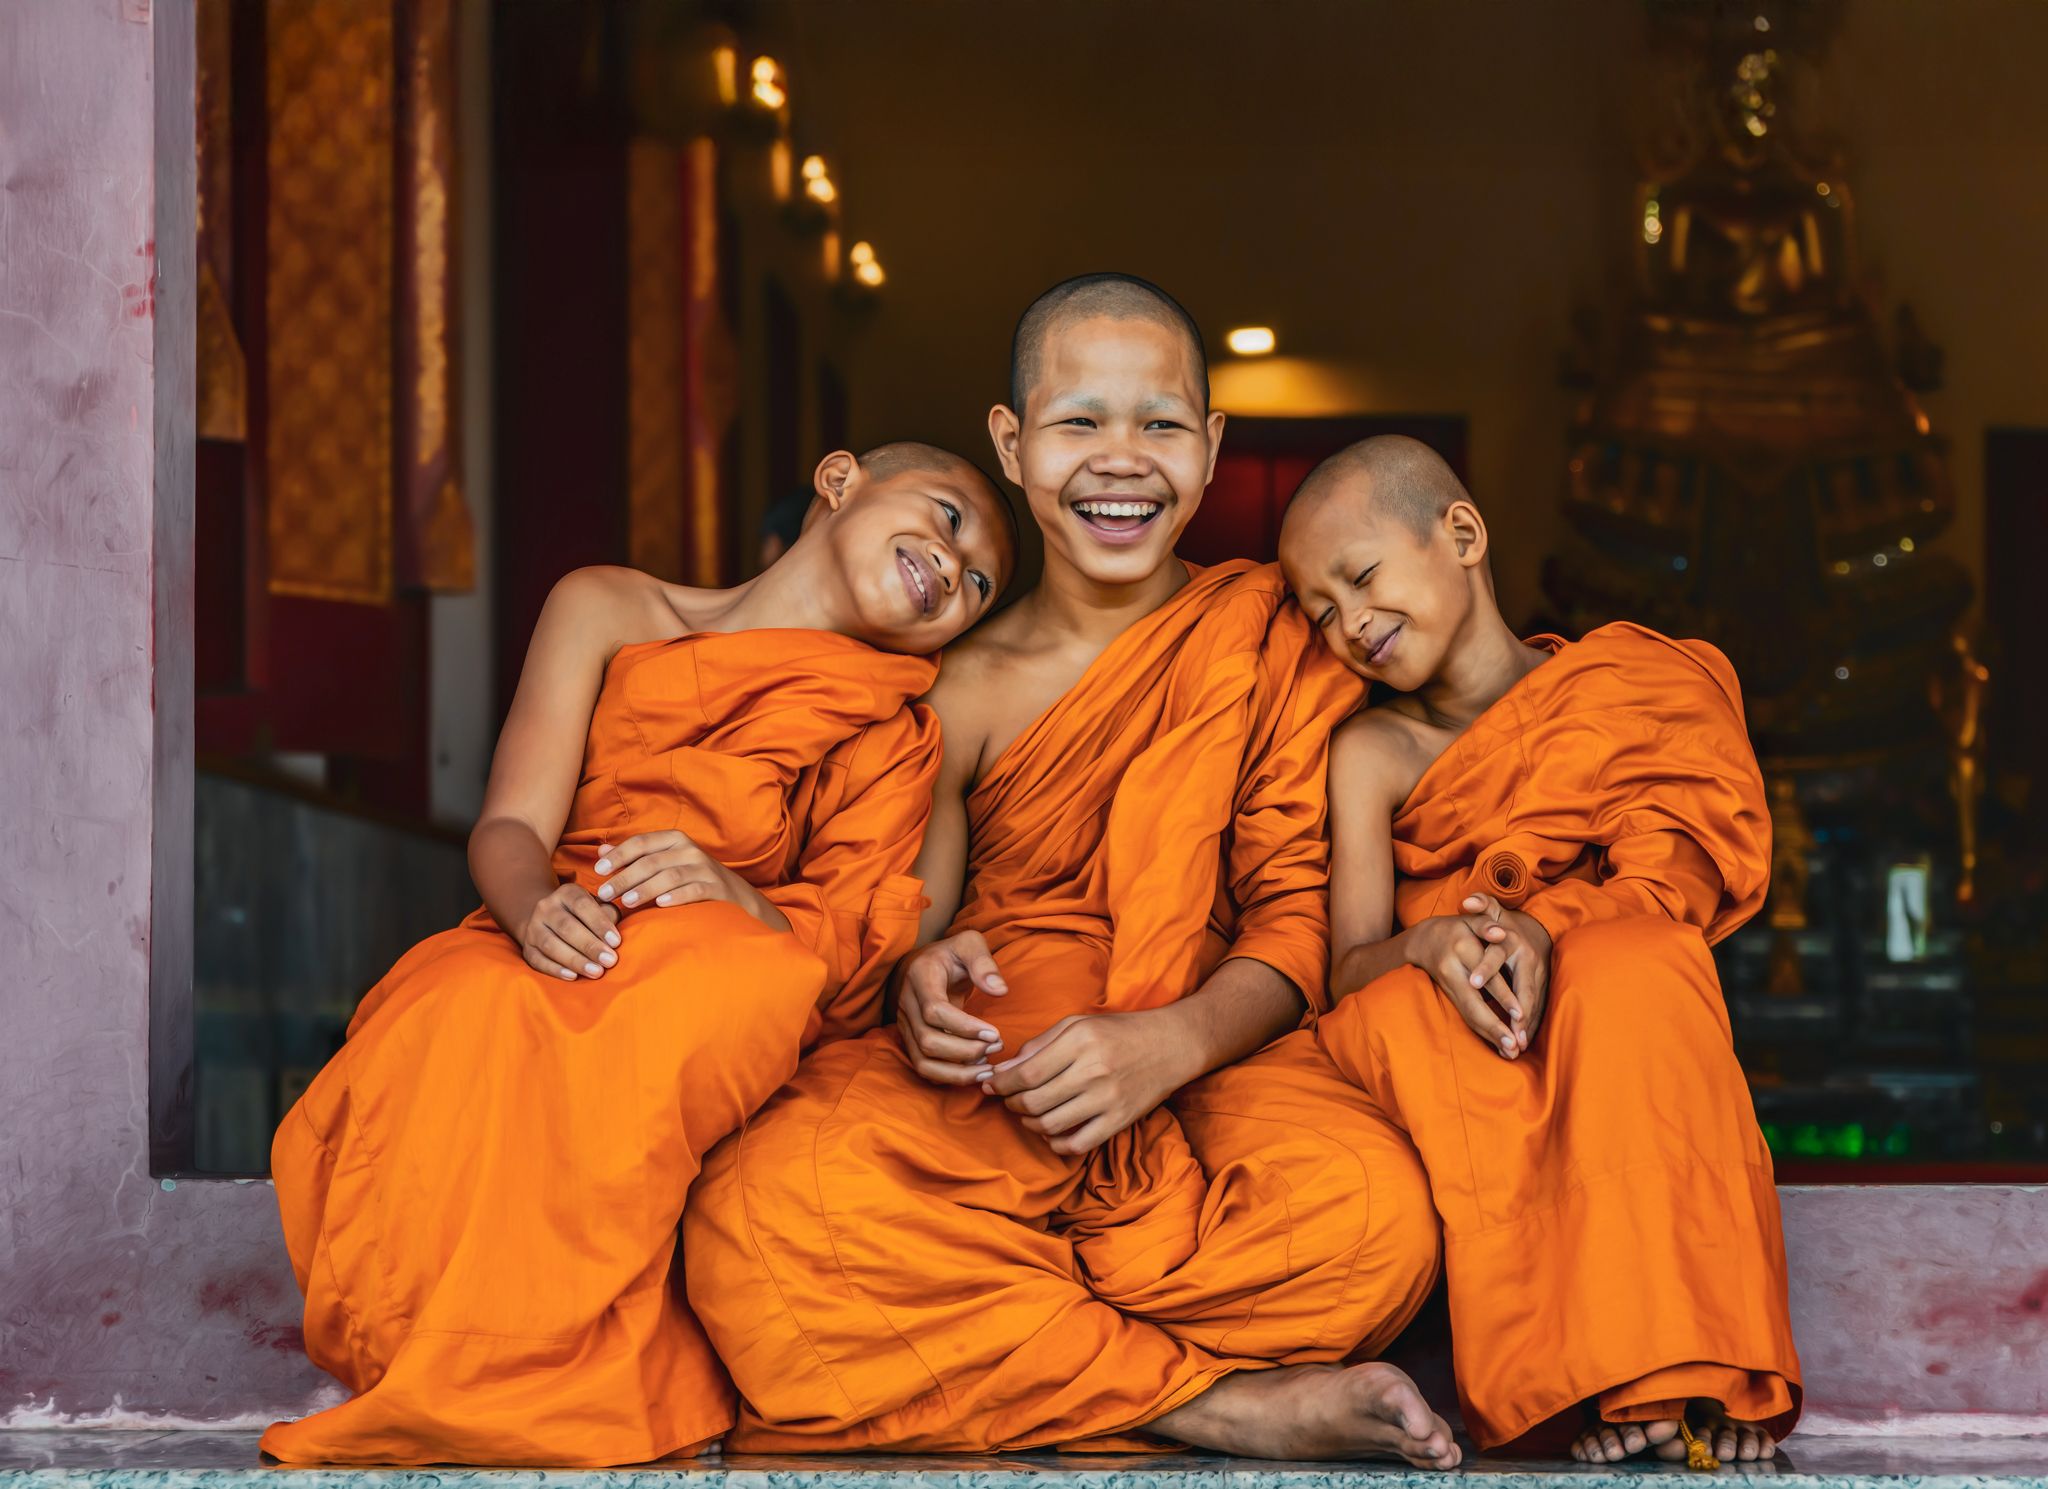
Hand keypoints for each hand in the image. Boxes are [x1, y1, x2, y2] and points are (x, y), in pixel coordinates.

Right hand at [518, 882, 620, 980]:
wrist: (547, 919)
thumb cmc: (583, 915)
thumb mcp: (597, 906)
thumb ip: (608, 915)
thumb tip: (614, 936)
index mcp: (566, 893)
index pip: (582, 905)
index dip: (599, 924)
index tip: (616, 942)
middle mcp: (546, 907)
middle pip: (566, 927)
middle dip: (590, 946)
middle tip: (610, 961)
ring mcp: (533, 928)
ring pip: (551, 945)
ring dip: (575, 960)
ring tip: (596, 972)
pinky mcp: (527, 948)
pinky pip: (538, 960)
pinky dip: (555, 969)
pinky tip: (573, 976)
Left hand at [594, 831, 765, 919]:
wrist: (733, 894)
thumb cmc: (689, 877)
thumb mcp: (663, 861)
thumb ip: (634, 857)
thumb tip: (600, 851)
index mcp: (674, 839)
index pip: (641, 843)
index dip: (618, 855)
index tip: (598, 870)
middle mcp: (689, 850)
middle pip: (651, 861)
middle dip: (625, 877)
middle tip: (605, 893)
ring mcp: (704, 868)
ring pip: (669, 876)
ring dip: (645, 889)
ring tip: (626, 902)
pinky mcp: (715, 887)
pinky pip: (693, 890)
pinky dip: (676, 896)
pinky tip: (660, 905)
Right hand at [894, 931, 1007, 1084]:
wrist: (925, 964)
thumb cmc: (951, 955)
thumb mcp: (969, 944)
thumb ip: (984, 964)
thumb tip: (1000, 990)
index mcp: (920, 976)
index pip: (934, 1010)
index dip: (964, 1027)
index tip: (994, 1033)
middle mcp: (907, 1003)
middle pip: (928, 1041)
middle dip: (965, 1051)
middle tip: (996, 1047)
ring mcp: (905, 1025)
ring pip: (923, 1061)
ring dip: (957, 1072)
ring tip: (988, 1068)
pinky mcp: (910, 1040)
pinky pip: (924, 1068)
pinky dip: (949, 1077)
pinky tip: (975, 1072)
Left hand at [980, 1010, 1187, 1156]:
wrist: (1171, 1045)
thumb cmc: (1120, 1031)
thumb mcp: (1078, 1024)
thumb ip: (1041, 1044)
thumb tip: (1006, 1068)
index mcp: (1080, 1041)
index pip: (1027, 1073)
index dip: (1002, 1084)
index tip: (991, 1085)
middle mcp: (1093, 1071)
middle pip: (1034, 1101)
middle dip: (1012, 1104)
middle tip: (1008, 1100)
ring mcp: (1108, 1099)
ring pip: (1050, 1125)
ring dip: (1030, 1123)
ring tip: (1028, 1113)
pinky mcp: (1119, 1121)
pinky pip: (1077, 1144)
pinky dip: (1056, 1143)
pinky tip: (1052, 1132)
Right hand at [1404, 911, 1524, 1057]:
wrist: (1423, 940)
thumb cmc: (1457, 927)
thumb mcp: (1470, 919)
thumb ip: (1486, 923)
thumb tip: (1500, 933)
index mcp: (1462, 950)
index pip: (1487, 977)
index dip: (1503, 997)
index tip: (1521, 1016)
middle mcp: (1453, 970)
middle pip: (1474, 1004)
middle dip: (1494, 1027)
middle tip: (1514, 1047)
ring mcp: (1449, 985)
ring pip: (1468, 1014)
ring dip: (1490, 1035)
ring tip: (1510, 1053)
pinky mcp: (1450, 996)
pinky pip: (1466, 1016)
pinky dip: (1483, 1032)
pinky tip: (1499, 1046)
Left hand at [1459, 892, 1551, 1045]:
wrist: (1535, 928)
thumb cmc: (1504, 922)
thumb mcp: (1494, 910)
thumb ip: (1481, 904)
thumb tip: (1467, 901)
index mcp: (1512, 941)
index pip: (1497, 955)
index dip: (1486, 968)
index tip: (1472, 982)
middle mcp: (1528, 959)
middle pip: (1523, 987)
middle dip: (1516, 1010)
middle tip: (1508, 1031)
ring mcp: (1539, 974)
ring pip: (1532, 1002)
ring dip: (1525, 1024)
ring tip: (1515, 1045)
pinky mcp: (1543, 986)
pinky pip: (1538, 1008)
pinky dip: (1530, 1025)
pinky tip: (1522, 1043)